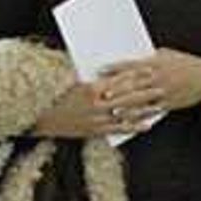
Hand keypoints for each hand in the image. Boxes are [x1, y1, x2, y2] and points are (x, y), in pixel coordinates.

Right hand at [30, 78, 161, 142]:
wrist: (38, 118)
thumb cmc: (52, 96)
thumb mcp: (69, 82)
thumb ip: (90, 78)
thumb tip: (107, 71)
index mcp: (89, 89)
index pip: (119, 80)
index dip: (136, 75)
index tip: (149, 70)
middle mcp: (95, 104)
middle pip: (127, 97)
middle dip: (146, 92)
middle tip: (162, 86)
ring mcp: (96, 119)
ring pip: (126, 113)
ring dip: (145, 110)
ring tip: (160, 105)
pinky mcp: (94, 131)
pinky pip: (119, 129)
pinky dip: (134, 127)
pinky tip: (146, 125)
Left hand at [99, 52, 200, 114]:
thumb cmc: (185, 63)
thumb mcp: (167, 55)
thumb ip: (149, 57)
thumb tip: (131, 57)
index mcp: (155, 62)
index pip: (131, 64)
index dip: (115, 67)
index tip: (101, 69)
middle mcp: (158, 77)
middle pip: (132, 82)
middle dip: (115, 87)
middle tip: (99, 92)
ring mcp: (163, 91)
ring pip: (139, 97)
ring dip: (122, 102)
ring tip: (108, 105)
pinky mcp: (168, 103)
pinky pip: (150, 110)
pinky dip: (136, 114)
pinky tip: (125, 117)